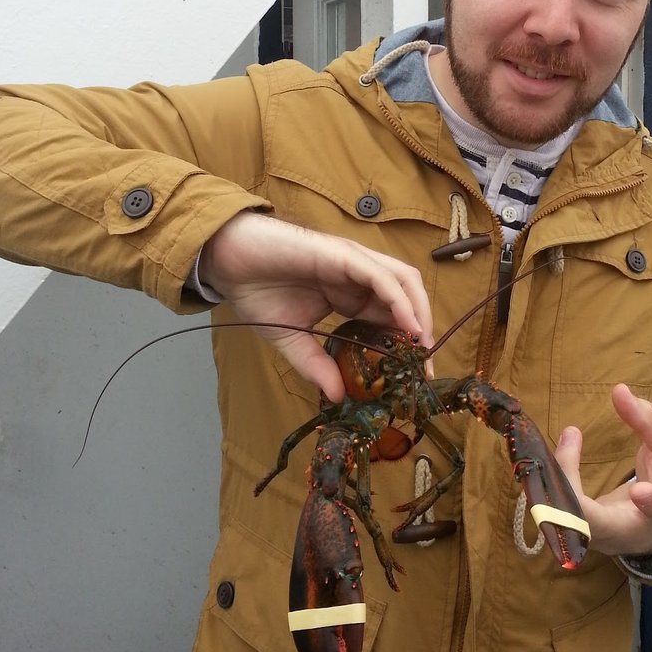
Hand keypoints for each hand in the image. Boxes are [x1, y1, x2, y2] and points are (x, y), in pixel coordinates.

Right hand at [198, 211, 432, 400]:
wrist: (228, 263)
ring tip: (422, 347)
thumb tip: (337, 397)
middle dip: (422, 332)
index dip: (408, 345)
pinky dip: (400, 300)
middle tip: (422, 370)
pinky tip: (408, 325)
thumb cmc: (257, 292)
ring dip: (420, 313)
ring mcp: (353, 263)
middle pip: (408, 298)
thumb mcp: (291, 340)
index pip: (391, 317)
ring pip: (403, 282)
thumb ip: (316, 365)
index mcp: (350, 295)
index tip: (414, 379)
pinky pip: (381, 277)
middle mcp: (359, 276)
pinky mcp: (343, 254)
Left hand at [554, 384, 651, 557]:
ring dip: (552, 483)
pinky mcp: (584, 537)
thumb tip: (619, 390)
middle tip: (570, 436)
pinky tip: (546, 458)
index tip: (640, 491)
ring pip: (567, 524)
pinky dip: (547, 489)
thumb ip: (648, 420)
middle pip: (595, 523)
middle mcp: (632, 533)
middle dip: (570, 487)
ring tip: (559, 440)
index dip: (651, 503)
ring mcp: (604, 540)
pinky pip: (558, 518)